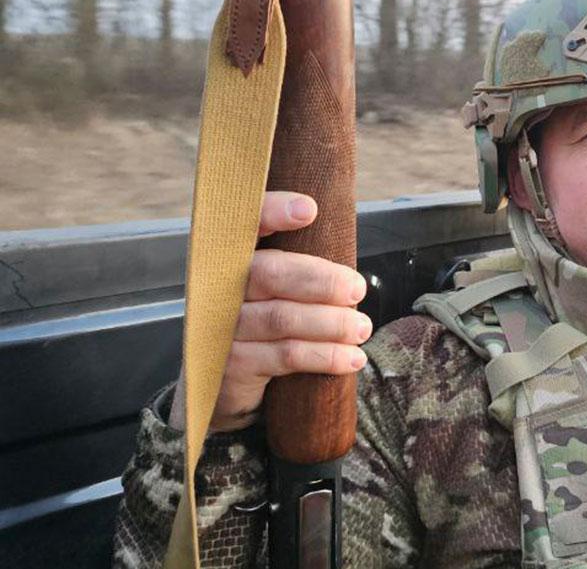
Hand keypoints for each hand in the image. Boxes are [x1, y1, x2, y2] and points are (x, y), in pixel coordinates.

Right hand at [168, 191, 369, 432]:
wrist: (227, 383)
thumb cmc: (264, 322)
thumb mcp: (276, 288)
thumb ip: (300, 268)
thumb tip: (351, 268)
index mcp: (232, 258)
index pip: (245, 224)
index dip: (272, 211)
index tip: (309, 210)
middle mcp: (218, 288)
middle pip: (270, 273)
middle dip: (322, 280)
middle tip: (357, 290)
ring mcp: (222, 327)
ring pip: (283, 317)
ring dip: (332, 323)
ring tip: (361, 328)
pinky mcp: (232, 364)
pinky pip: (286, 356)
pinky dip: (325, 356)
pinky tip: (352, 357)